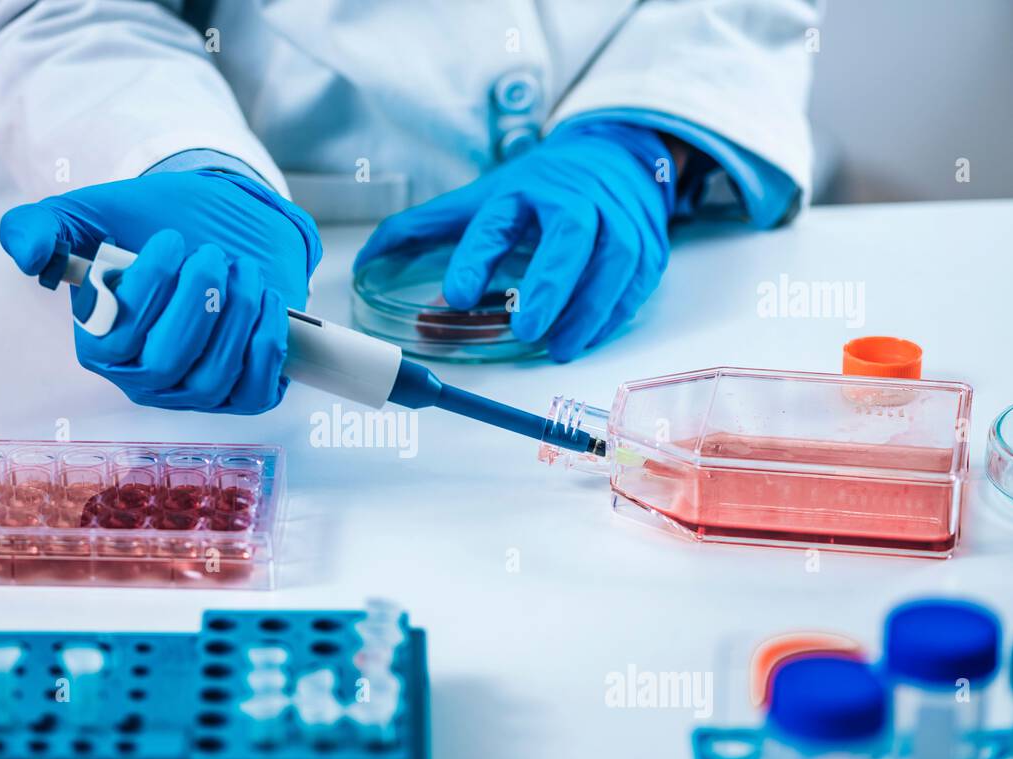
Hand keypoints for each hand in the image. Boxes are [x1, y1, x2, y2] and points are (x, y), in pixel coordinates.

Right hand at [0, 170, 320, 412]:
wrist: (218, 226)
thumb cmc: (151, 227)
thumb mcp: (89, 216)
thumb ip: (40, 228)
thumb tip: (25, 256)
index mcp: (100, 345)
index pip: (115, 340)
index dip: (147, 290)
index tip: (169, 240)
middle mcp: (145, 379)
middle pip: (166, 363)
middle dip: (196, 304)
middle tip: (212, 255)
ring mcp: (195, 392)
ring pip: (213, 377)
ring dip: (236, 316)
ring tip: (243, 269)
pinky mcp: (243, 391)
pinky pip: (256, 390)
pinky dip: (267, 345)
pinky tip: (268, 302)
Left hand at [354, 122, 674, 360]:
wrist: (616, 155)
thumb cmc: (540, 186)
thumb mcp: (482, 197)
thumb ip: (425, 229)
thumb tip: (364, 259)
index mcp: (524, 190)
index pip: (497, 222)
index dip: (476, 258)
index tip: (456, 296)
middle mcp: (576, 199)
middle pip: (569, 235)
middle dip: (550, 284)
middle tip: (526, 330)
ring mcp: (619, 221)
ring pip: (613, 262)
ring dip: (587, 310)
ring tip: (560, 349)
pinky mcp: (648, 248)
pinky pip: (635, 285)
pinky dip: (613, 315)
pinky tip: (589, 336)